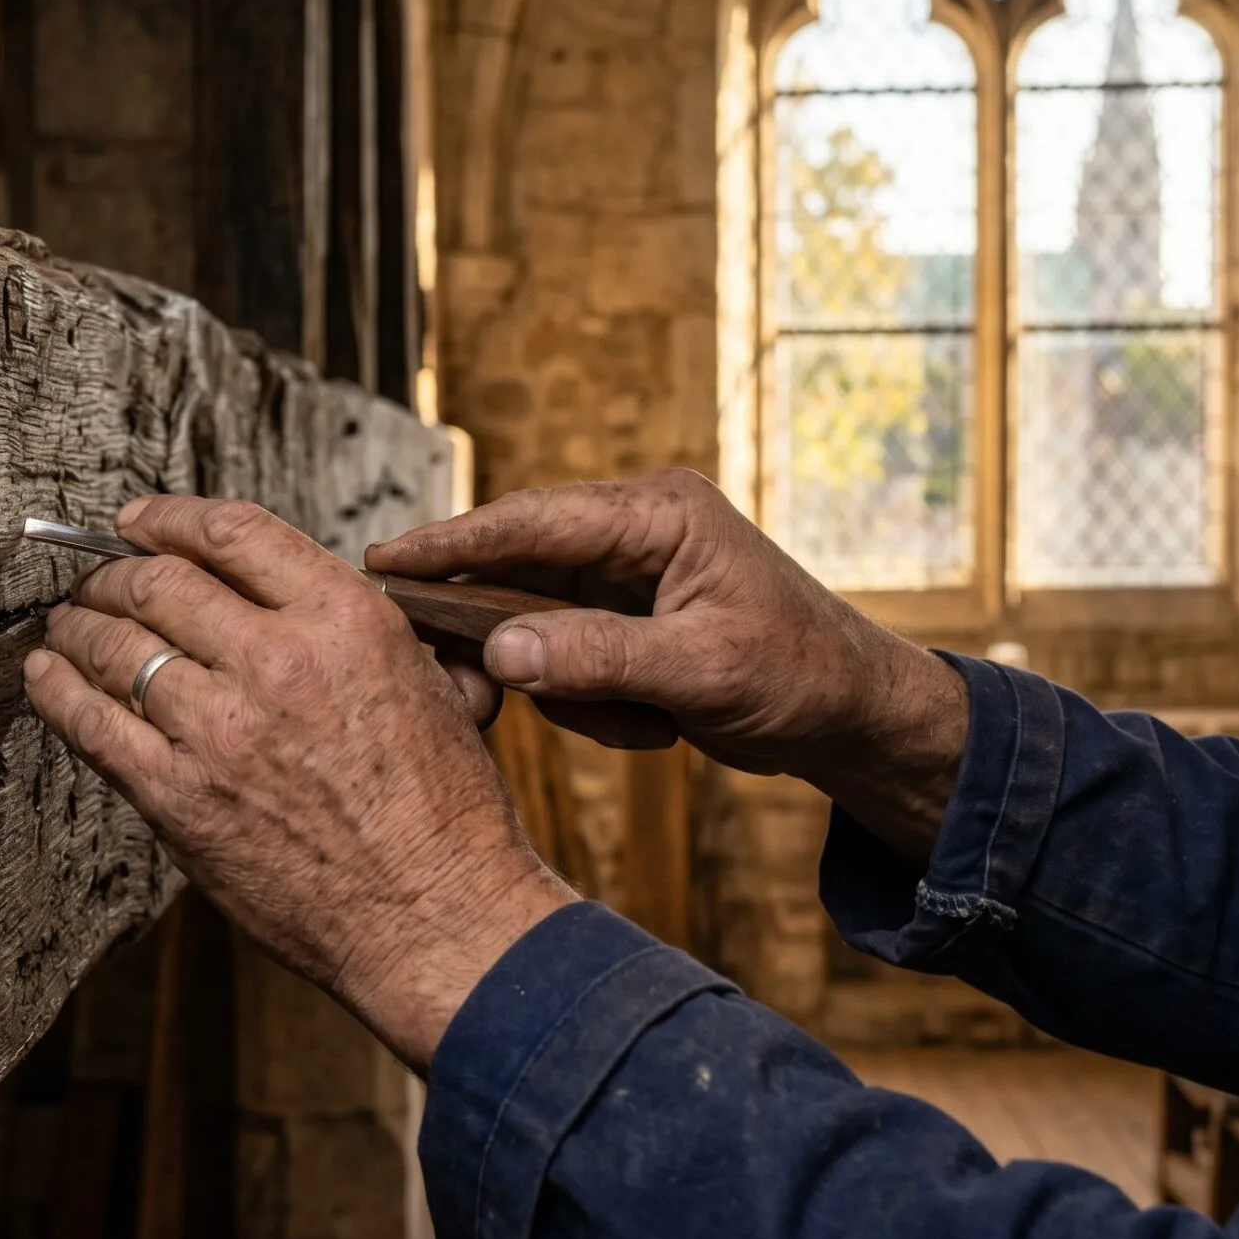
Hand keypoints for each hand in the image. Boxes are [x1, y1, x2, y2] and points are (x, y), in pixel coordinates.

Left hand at [21, 496, 578, 1070]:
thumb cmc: (443, 811)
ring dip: (76, 627)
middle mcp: (279, 661)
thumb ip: (359, 633)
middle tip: (97, 582)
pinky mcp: (181, 798)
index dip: (169, 518)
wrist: (433, 913)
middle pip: (159, 583)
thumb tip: (303, 604)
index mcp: (347, 621)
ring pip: (114, 647)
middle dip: (112, 575)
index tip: (139, 522)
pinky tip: (46, 678)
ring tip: (65, 626)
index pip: (232, 533)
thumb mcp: (431, 684)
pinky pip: (92, 726)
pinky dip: (57, 692)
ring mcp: (222, 730)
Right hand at [366, 469, 967, 861]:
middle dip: (505, 633)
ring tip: (642, 722)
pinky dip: (594, 704)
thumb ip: (599, 657)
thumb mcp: (701, 670)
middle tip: (456, 673)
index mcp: (659, 513)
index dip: (452, 542)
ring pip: (538, 626)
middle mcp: (636, 531)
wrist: (855, 715)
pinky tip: (655, 725)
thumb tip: (501, 650)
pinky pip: (567, 659)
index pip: (531, 520)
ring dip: (574, 689)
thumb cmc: (801, 675)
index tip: (383, 563)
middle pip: (520, 567)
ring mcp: (629, 577)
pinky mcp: (626, 620)